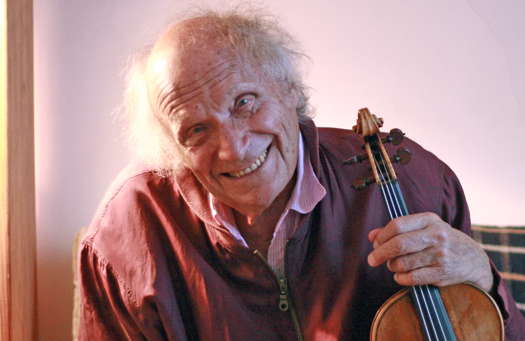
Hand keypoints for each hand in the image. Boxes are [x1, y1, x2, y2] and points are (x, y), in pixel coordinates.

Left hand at [367, 212, 492, 291]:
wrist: (473, 259)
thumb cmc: (440, 240)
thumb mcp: (423, 228)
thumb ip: (397, 229)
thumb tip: (371, 236)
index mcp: (429, 219)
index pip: (397, 225)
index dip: (382, 235)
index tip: (375, 243)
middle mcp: (436, 235)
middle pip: (399, 244)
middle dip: (380, 253)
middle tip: (372, 260)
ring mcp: (440, 255)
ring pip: (403, 263)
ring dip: (392, 266)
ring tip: (394, 265)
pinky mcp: (442, 273)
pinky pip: (411, 278)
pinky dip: (401, 278)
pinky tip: (401, 275)